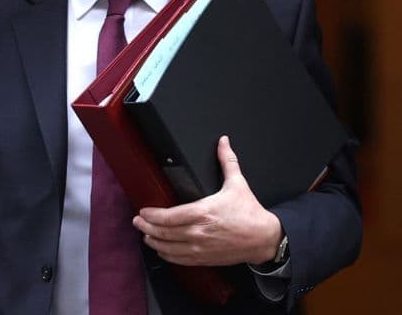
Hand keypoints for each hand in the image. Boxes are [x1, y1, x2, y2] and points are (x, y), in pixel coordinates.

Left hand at [132, 136, 282, 265]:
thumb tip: (223, 142)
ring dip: (154, 242)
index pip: (169, 217)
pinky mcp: (204, 258)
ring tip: (145, 235)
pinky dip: (167, 254)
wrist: (264, 238)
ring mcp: (200, 247)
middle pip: (164, 233)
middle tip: (137, 222)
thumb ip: (227, 161)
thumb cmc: (250, 213)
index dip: (152, 216)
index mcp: (203, 212)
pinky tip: (161, 249)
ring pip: (169, 248)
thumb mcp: (238, 184)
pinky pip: (180, 259)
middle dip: (146, 227)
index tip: (143, 211)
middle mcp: (199, 232)